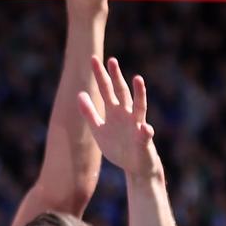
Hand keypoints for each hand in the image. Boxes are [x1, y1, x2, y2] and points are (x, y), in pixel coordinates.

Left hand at [77, 55, 159, 178]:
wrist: (135, 167)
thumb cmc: (117, 147)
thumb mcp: (98, 129)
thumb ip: (89, 113)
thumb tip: (79, 94)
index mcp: (115, 111)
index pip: (106, 89)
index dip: (100, 75)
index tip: (93, 59)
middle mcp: (127, 114)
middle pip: (121, 92)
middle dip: (116, 77)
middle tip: (111, 60)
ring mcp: (138, 126)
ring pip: (139, 107)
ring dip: (139, 93)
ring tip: (138, 79)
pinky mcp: (145, 141)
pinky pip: (145, 136)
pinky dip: (146, 132)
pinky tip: (145, 128)